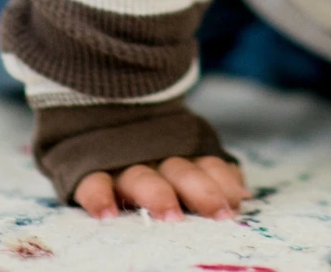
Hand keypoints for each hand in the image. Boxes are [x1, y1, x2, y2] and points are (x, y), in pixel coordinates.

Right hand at [73, 155, 248, 220]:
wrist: (97, 114)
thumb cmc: (149, 156)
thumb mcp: (182, 160)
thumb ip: (212, 174)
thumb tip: (242, 193)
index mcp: (179, 156)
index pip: (207, 166)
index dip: (223, 182)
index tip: (236, 202)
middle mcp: (153, 160)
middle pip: (180, 172)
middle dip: (200, 190)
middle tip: (216, 212)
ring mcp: (121, 166)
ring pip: (141, 177)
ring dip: (157, 194)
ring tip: (170, 215)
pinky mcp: (88, 172)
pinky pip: (92, 182)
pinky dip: (98, 196)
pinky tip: (106, 213)